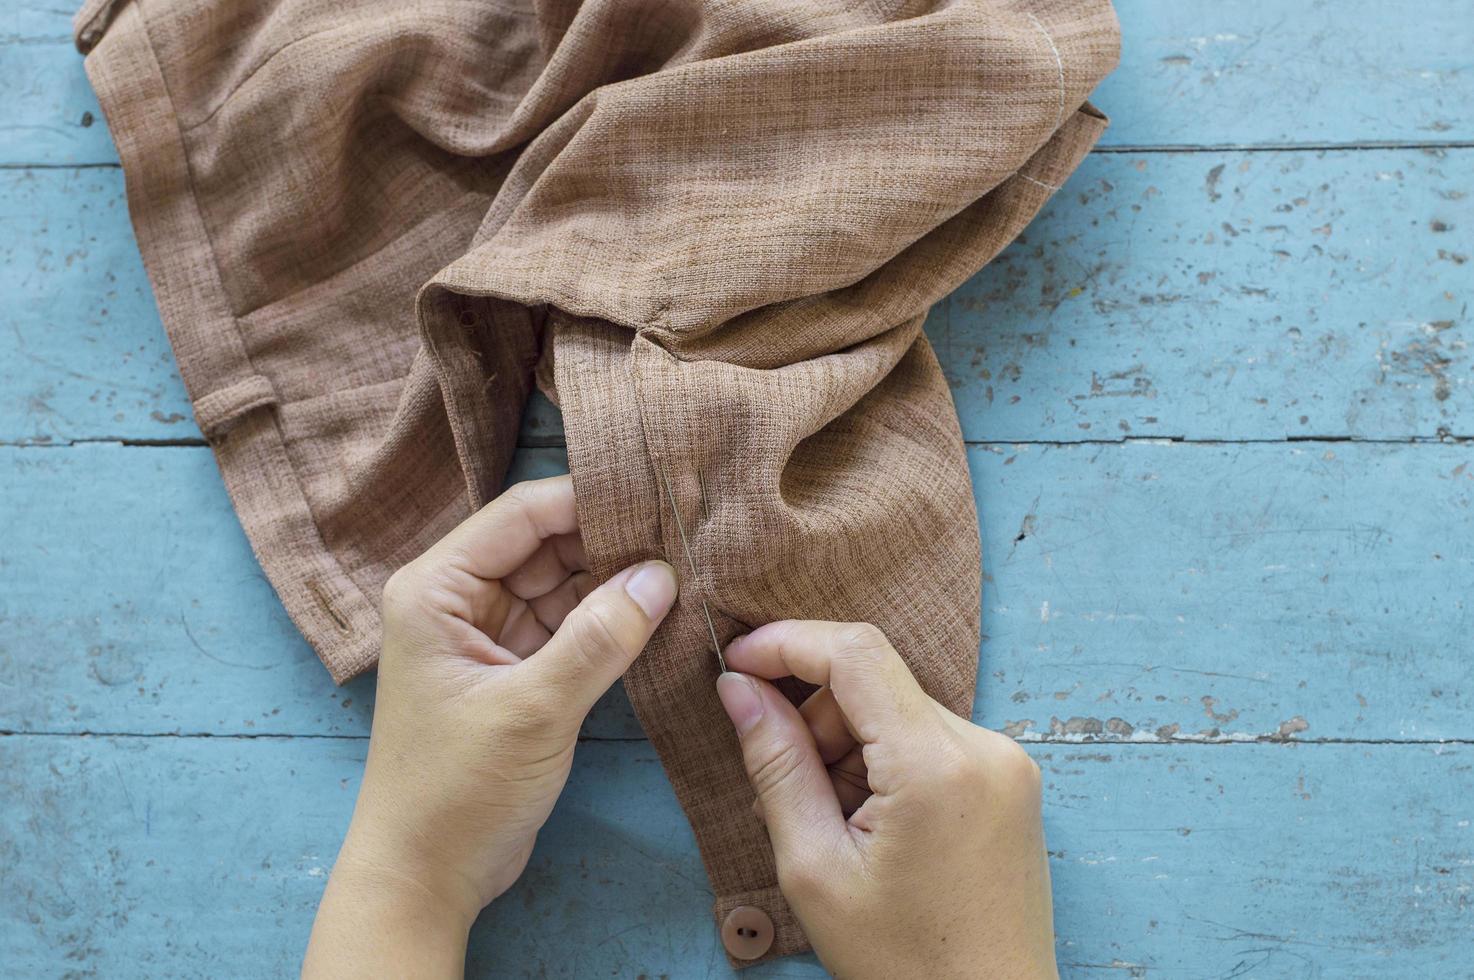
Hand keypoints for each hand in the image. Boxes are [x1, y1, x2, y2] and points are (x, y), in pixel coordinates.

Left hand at [304, 476, 676, 977]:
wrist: (424, 880)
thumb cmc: (457, 791)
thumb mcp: (533, 710)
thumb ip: (599, 638)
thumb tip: (663, 575)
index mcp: (436, 588)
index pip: (522, 514)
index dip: (590, 498)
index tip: (661, 492)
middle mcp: (457, 600)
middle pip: (545, 544)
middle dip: (611, 539)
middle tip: (687, 531)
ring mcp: (486, 637)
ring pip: (562, 585)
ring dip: (615, 582)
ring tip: (686, 566)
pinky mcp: (513, 673)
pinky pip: (567, 627)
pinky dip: (608, 622)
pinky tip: (659, 612)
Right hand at [717, 622, 1055, 979]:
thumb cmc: (905, 963)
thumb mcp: (815, 868)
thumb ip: (775, 765)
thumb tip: (739, 688)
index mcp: (935, 764)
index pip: (855, 652)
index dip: (786, 641)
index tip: (737, 662)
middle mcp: (984, 747)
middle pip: (873, 682)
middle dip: (814, 721)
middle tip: (785, 792)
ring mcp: (1006, 762)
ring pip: (897, 710)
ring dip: (848, 747)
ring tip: (835, 828)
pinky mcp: (1010, 780)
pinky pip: (929, 739)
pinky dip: (885, 764)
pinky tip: (871, 827)